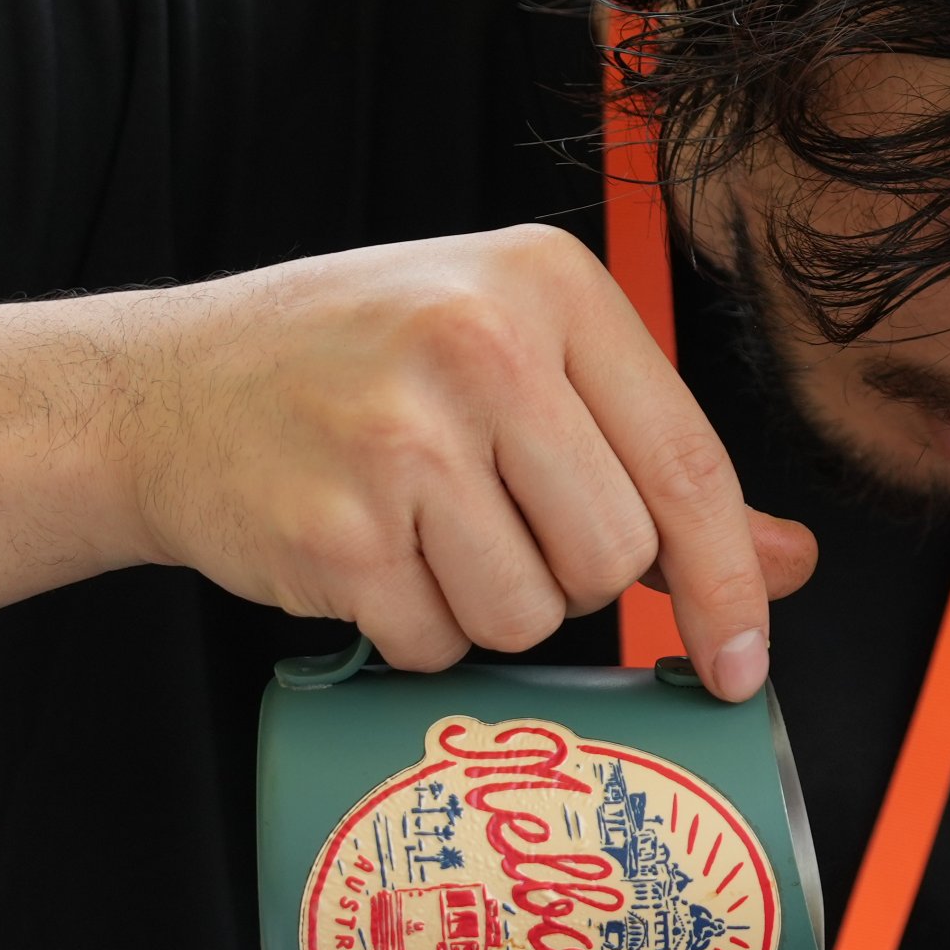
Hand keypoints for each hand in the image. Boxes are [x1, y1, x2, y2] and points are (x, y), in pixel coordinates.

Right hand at [102, 226, 817, 695]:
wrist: (163, 391)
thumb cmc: (358, 370)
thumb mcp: (517, 363)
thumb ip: (653, 460)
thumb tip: (785, 562)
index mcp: (548, 285)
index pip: (689, 465)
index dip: (730, 584)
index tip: (741, 664)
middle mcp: (480, 344)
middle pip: (615, 556)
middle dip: (570, 577)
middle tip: (491, 522)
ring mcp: (401, 436)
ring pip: (532, 613)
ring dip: (485, 606)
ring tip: (419, 528)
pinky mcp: (336, 528)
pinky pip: (437, 643)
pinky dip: (412, 631)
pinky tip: (366, 555)